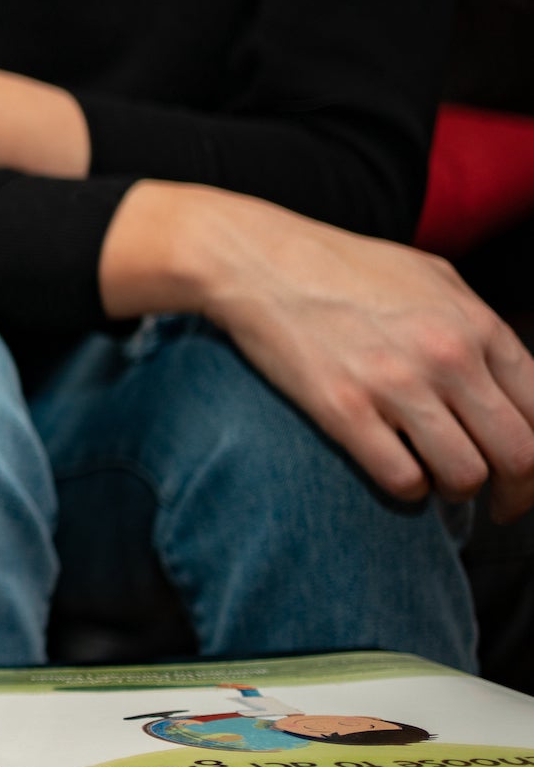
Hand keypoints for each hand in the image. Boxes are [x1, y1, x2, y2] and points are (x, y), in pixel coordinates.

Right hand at [107, 181, 533, 518]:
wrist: (259, 261)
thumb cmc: (342, 267)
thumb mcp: (431, 278)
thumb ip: (476, 326)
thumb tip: (505, 377)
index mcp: (477, 326)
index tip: (519, 479)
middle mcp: (448, 357)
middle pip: (517, 454)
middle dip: (513, 493)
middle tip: (494, 505)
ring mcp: (396, 384)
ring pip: (463, 475)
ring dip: (454, 491)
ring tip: (435, 483)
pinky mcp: (343, 409)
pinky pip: (401, 478)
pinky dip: (406, 491)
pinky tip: (393, 474)